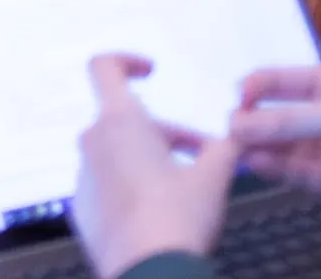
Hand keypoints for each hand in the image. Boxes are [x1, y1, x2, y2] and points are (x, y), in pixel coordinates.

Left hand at [73, 55, 238, 276]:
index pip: (103, 68)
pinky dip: (132, 190)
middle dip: (166, 133)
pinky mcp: (83, 209)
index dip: (126, 61)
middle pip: (127, 121)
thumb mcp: (214, 177)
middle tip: (203, 154)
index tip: (149, 70)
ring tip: (188, 189)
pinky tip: (162, 215)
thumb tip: (237, 135)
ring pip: (118, 155)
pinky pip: (108, 186)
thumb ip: (225, 148)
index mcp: (119, 123)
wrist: (149, 273)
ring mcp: (84, 177)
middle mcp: (93, 143)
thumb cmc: (177, 218)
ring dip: (151, 162)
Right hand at [230, 63, 320, 218]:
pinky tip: (256, 164)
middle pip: (275, 116)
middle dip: (250, 122)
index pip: (277, 81)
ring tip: (233, 150)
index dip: (252, 89)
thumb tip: (237, 124)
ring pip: (283, 147)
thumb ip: (290, 122)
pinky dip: (276, 169)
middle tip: (223, 132)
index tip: (231, 102)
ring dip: (259, 147)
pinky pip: (298, 173)